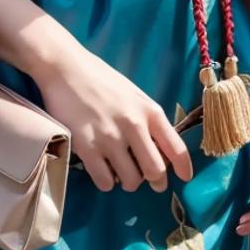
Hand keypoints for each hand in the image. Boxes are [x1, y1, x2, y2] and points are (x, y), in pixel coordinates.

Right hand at [32, 46, 193, 194]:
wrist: (65, 68)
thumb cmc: (102, 80)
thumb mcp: (134, 95)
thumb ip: (148, 120)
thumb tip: (160, 151)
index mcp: (150, 111)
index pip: (176, 148)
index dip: (183, 168)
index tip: (184, 178)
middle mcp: (134, 125)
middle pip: (156, 171)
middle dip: (155, 181)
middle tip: (147, 179)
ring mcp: (110, 137)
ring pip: (131, 181)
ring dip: (128, 181)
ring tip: (120, 170)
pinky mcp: (86, 147)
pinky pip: (105, 182)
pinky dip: (106, 181)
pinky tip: (102, 169)